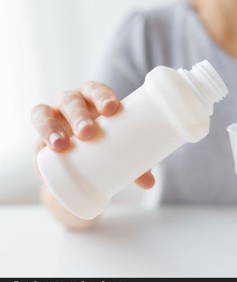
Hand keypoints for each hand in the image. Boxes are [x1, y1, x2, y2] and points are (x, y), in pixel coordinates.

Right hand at [31, 81, 154, 188]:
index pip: (95, 90)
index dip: (102, 96)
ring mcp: (53, 120)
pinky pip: (33, 143)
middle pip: (70, 101)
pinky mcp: (39, 140)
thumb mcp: (122, 150)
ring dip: (50, 128)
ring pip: (44, 114)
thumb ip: (137, 164)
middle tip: (88, 132)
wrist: (85, 159)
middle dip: (78, 114)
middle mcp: (70, 105)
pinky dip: (37, 154)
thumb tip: (149, 184)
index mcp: (92, 99)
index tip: (112, 109)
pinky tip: (41, 166)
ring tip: (60, 145)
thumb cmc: (108, 143)